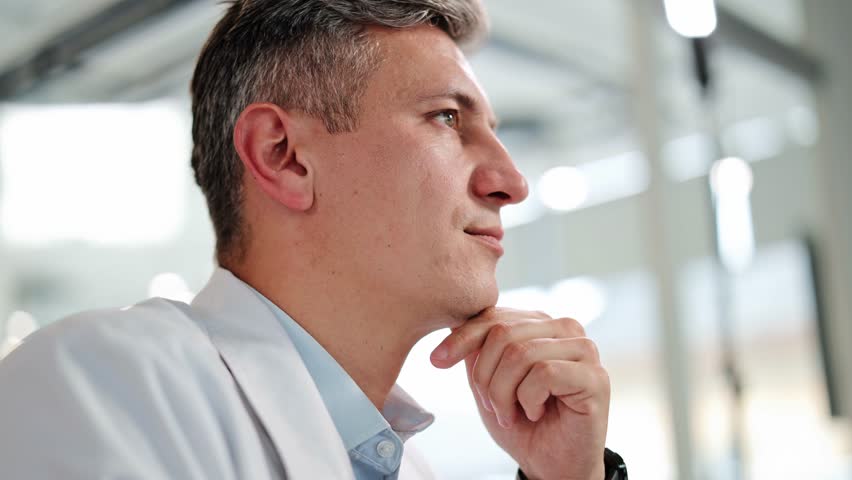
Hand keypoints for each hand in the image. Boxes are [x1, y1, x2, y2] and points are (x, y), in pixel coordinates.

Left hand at [430, 307, 609, 479]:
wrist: (550, 465)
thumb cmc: (522, 423)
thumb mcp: (487, 381)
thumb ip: (476, 349)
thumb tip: (452, 321)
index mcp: (540, 323)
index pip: (493, 316)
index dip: (462, 339)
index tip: (437, 361)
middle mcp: (565, 328)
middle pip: (503, 334)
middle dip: (485, 377)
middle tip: (493, 406)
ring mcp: (584, 350)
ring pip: (520, 354)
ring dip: (503, 393)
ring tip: (510, 413)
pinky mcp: (595, 376)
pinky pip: (544, 374)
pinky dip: (529, 399)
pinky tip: (536, 412)